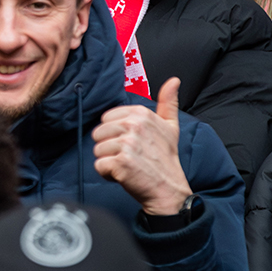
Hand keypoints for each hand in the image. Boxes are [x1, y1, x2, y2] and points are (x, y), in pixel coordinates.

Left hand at [92, 77, 191, 215]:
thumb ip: (168, 102)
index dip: (115, 134)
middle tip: (131, 156)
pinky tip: (124, 175)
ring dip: (109, 161)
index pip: (106, 119)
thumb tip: (173, 81)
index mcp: (141, 114)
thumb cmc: (166, 158)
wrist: (169, 189)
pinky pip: (99, 165)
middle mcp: (134, 125)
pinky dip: (108, 174)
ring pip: (97, 150)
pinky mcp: (121, 162)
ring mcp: (128, 143)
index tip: (133, 143)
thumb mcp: (170, 127)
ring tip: (129, 165)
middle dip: (110, 148)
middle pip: (98, 134)